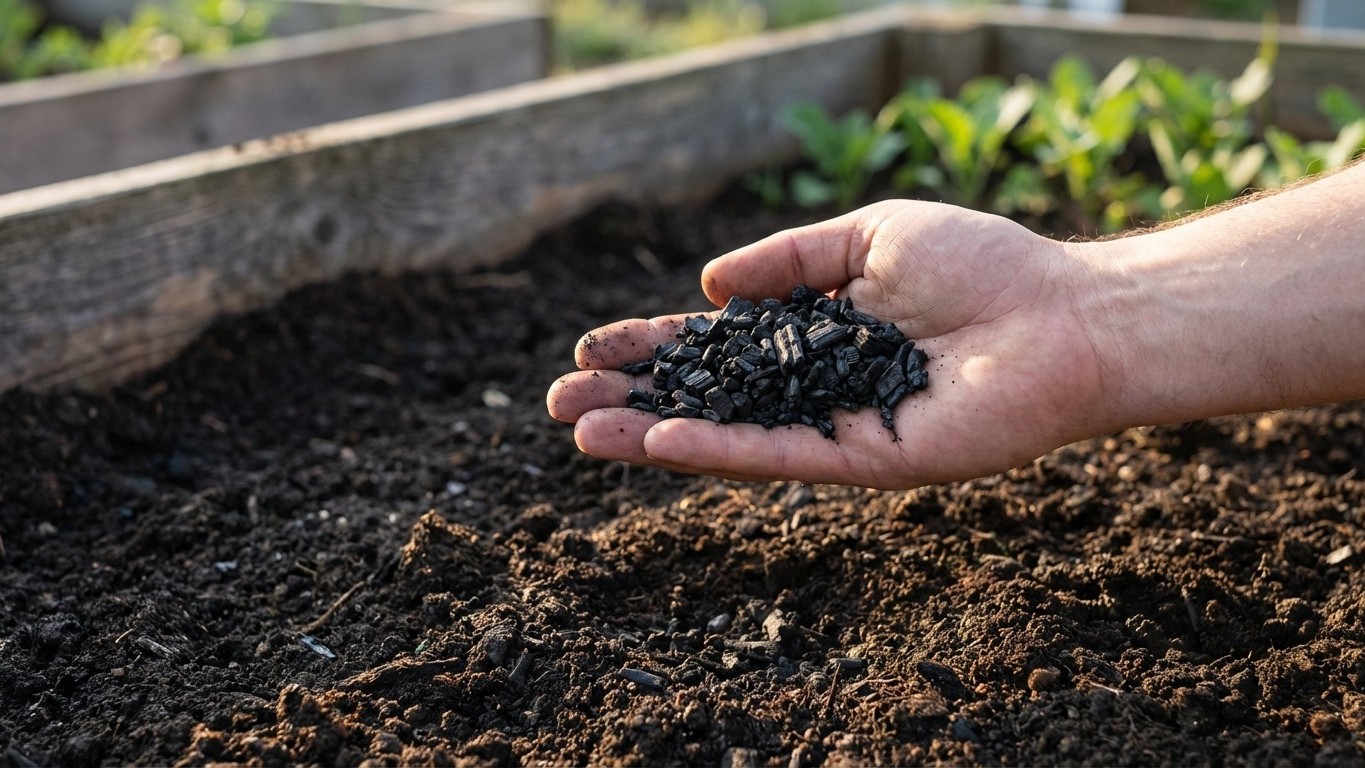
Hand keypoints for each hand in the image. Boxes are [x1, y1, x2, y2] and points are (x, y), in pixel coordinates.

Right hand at [547, 200, 1114, 488]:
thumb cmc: (981, 266)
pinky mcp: (865, 460)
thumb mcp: (868, 235)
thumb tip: (708, 286)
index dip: (653, 346)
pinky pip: (781, 456)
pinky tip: (663, 440)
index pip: (714, 346)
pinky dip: (721, 450)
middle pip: (706, 397)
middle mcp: (815, 387)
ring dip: (652, 434)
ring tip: (581, 431)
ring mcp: (836, 428)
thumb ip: (788, 259)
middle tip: (558, 402)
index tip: (593, 347)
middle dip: (632, 398)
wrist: (1061, 316)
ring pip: (728, 435)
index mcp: (814, 334)